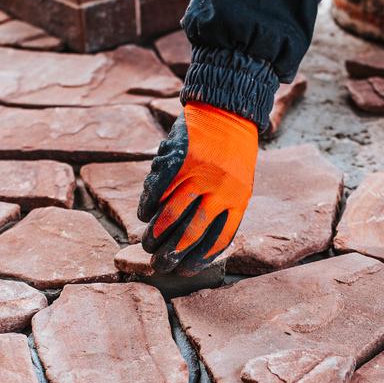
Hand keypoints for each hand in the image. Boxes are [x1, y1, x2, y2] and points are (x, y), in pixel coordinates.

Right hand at [138, 102, 256, 274]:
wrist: (227, 111)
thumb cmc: (233, 154)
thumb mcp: (240, 183)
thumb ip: (222, 210)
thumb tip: (196, 247)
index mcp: (238, 199)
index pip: (216, 240)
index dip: (197, 260)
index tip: (183, 271)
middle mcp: (219, 189)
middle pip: (190, 232)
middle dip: (171, 254)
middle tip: (159, 265)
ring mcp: (197, 174)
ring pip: (169, 214)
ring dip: (154, 234)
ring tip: (147, 244)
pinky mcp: (177, 160)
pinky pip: (156, 191)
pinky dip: (147, 206)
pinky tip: (144, 215)